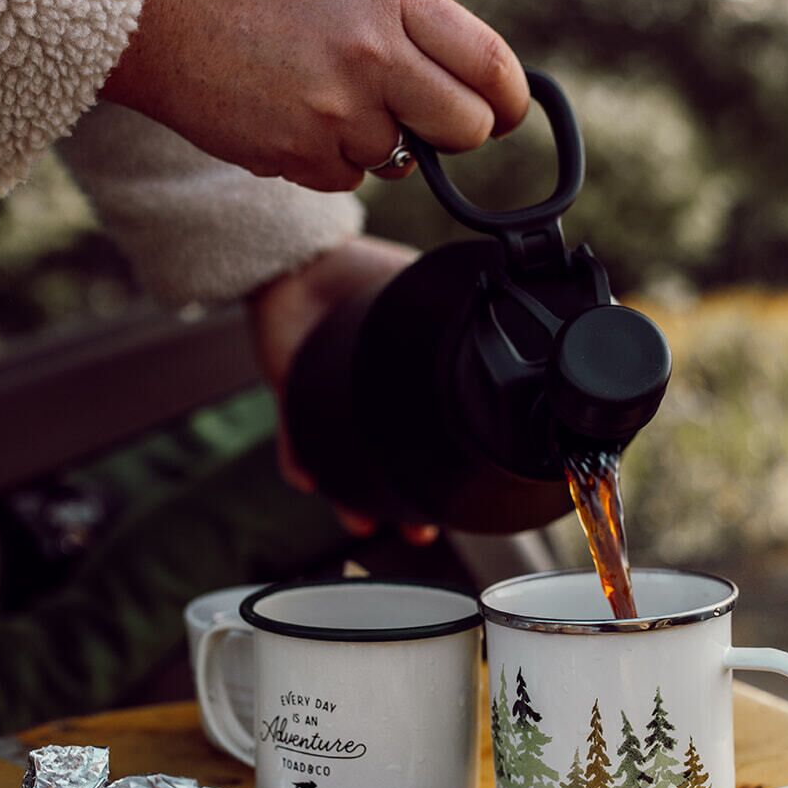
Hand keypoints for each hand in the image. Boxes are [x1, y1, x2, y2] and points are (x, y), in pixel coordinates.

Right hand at [103, 0, 527, 189]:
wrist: (156, 14)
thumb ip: (412, 21)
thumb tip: (475, 84)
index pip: (489, 63)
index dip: (509, 99)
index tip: (506, 111)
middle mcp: (371, 54)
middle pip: (467, 128)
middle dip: (456, 132)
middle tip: (429, 120)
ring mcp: (336, 111)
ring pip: (402, 160)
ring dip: (376, 140)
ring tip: (321, 93)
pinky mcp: (301, 155)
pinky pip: (349, 178)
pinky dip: (330, 158)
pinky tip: (291, 116)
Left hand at [249, 236, 438, 544]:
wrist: (303, 257)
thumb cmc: (357, 271)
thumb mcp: (412, 292)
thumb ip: (446, 310)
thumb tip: (497, 307)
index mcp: (395, 384)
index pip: (421, 437)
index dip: (438, 474)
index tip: (456, 501)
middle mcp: (363, 402)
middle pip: (382, 467)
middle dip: (401, 506)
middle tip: (421, 530)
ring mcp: (325, 405)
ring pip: (342, 465)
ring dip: (350, 498)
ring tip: (364, 521)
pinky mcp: (290, 395)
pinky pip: (292, 437)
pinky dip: (299, 458)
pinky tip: (308, 477)